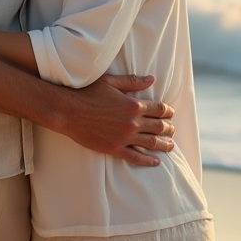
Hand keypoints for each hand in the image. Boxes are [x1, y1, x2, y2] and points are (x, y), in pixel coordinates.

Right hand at [60, 74, 175, 166]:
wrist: (68, 112)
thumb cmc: (87, 93)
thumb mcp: (111, 82)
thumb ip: (133, 81)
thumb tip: (152, 79)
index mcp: (133, 105)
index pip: (159, 109)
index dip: (167, 111)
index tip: (170, 113)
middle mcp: (132, 122)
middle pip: (158, 127)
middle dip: (168, 128)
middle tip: (172, 130)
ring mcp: (124, 137)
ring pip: (151, 143)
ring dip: (164, 144)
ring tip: (170, 146)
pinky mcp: (114, 149)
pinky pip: (136, 157)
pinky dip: (148, 160)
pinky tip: (156, 161)